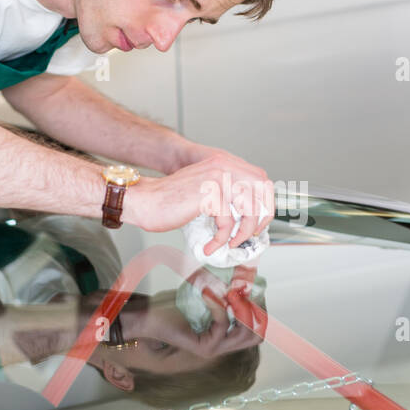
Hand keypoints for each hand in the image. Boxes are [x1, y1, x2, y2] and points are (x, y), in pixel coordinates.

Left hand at [120, 290, 262, 357]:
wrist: (149, 318)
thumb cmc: (173, 307)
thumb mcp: (205, 297)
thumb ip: (224, 293)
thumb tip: (245, 278)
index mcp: (226, 336)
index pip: (258, 329)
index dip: (259, 308)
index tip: (250, 288)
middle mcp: (224, 346)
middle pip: (257, 335)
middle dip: (255, 311)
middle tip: (242, 292)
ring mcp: (215, 350)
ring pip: (245, 334)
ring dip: (241, 308)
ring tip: (230, 292)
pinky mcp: (204, 348)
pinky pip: (222, 324)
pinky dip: (217, 305)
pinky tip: (207, 292)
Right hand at [123, 150, 274, 252]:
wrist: (144, 200)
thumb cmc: (171, 200)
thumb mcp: (205, 190)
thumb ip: (226, 193)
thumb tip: (249, 213)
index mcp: (224, 163)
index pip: (261, 178)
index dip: (265, 201)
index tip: (257, 220)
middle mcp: (223, 166)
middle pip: (262, 189)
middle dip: (262, 215)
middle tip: (249, 233)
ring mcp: (216, 179)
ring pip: (249, 208)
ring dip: (243, 231)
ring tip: (230, 242)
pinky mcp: (208, 195)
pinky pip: (227, 222)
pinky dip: (221, 239)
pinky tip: (211, 246)